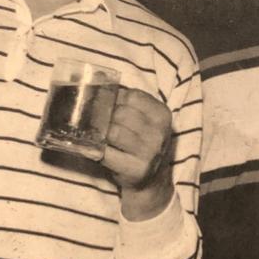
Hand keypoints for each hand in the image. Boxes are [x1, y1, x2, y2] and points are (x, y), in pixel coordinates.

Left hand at [103, 88, 173, 220]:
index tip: (107, 105)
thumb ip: (125, 100)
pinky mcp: (136, 168)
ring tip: (97, 135)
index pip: (132, 96)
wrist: (152, 180)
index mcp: (162, 114)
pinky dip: (97, 150)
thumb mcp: (143, 119)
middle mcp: (159, 132)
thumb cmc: (141, 144)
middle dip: (105, 116)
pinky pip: (107, 153)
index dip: (115, 99)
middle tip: (98, 122)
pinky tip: (96, 149)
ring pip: (113, 131)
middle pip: (121, 113)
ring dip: (100, 133)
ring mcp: (149, 151)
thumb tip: (98, 79)